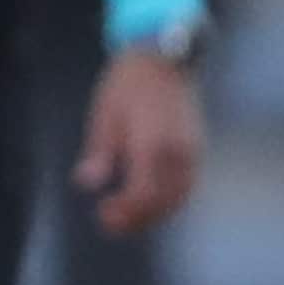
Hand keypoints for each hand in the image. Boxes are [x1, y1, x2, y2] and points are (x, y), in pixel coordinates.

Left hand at [78, 47, 203, 233]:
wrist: (164, 58)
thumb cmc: (128, 84)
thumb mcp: (104, 116)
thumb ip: (99, 152)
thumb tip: (86, 183)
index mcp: (152, 144)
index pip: (143, 193)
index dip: (125, 212)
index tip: (104, 216)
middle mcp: (177, 151)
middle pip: (163, 201)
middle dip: (138, 219)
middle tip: (111, 225)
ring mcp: (192, 150)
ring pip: (179, 196)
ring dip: (155, 214)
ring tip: (129, 219)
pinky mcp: (197, 147)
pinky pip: (188, 184)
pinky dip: (171, 200)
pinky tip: (150, 202)